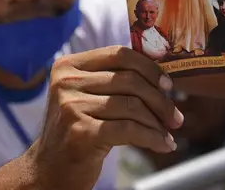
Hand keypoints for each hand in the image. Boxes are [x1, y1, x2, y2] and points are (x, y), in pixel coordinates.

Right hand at [29, 46, 182, 189]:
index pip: (119, 54)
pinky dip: (151, 137)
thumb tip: (162, 77)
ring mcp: (71, 106)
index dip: (149, 68)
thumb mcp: (87, 96)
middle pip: (129, 80)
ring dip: (157, 123)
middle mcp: (67, 82)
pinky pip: (129, 129)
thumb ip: (113, 80)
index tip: (167, 85)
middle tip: (175, 117)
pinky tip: (162, 144)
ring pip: (132, 106)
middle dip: (160, 100)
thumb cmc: (77, 130)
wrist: (48, 170)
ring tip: (168, 134)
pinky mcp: (81, 132)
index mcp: (69, 65)